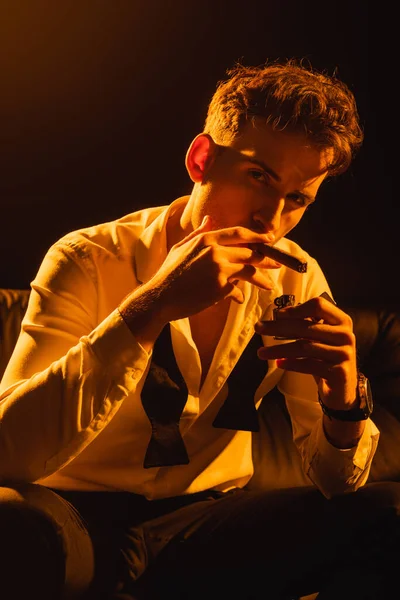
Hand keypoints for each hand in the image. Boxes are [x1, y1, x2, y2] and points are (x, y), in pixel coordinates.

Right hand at [148, 215, 281, 321]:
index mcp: (206, 239)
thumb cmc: (168, 274)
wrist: (159, 298)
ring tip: (270, 286)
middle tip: (277, 264)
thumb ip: (198, 233)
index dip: (257, 236)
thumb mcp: (181, 248)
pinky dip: (238, 295)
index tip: (269, 239)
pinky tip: (238, 299)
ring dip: (261, 279)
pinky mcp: (220, 287)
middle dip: (266, 259)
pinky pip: (236, 290)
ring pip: (248, 271)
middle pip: (249, 252)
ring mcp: (219, 268)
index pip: (239, 233)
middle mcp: (215, 251)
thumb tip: (209, 219)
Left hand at [254, 296, 357, 410]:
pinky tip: (279, 363)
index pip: (318, 306)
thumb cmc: (327, 357)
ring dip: (279, 349)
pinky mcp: (339, 372)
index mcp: (341, 320)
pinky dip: (291, 364)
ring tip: (261, 353)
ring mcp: (343, 353)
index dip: (296, 309)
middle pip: (306, 326)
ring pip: (304, 347)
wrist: (344, 388)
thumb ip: (306, 324)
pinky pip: (309, 365)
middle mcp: (345, 334)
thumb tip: (279, 314)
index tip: (277, 314)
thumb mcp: (320, 337)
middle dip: (278, 327)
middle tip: (258, 328)